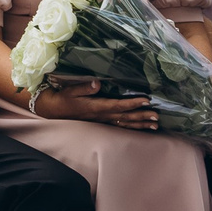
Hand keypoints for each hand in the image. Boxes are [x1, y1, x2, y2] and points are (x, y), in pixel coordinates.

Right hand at [32, 77, 158, 130]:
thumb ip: (84, 87)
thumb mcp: (71, 91)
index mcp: (97, 107)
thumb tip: (97, 82)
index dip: (133, 103)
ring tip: (154, 125)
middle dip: (142, 116)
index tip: (146, 100)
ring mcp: (103, 121)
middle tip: (157, 116)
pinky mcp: (102, 123)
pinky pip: (120, 127)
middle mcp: (102, 116)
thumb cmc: (64, 99)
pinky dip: (132, 128)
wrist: (54, 111)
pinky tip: (141, 128)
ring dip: (140, 124)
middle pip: (126, 117)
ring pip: (125, 124)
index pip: (118, 105)